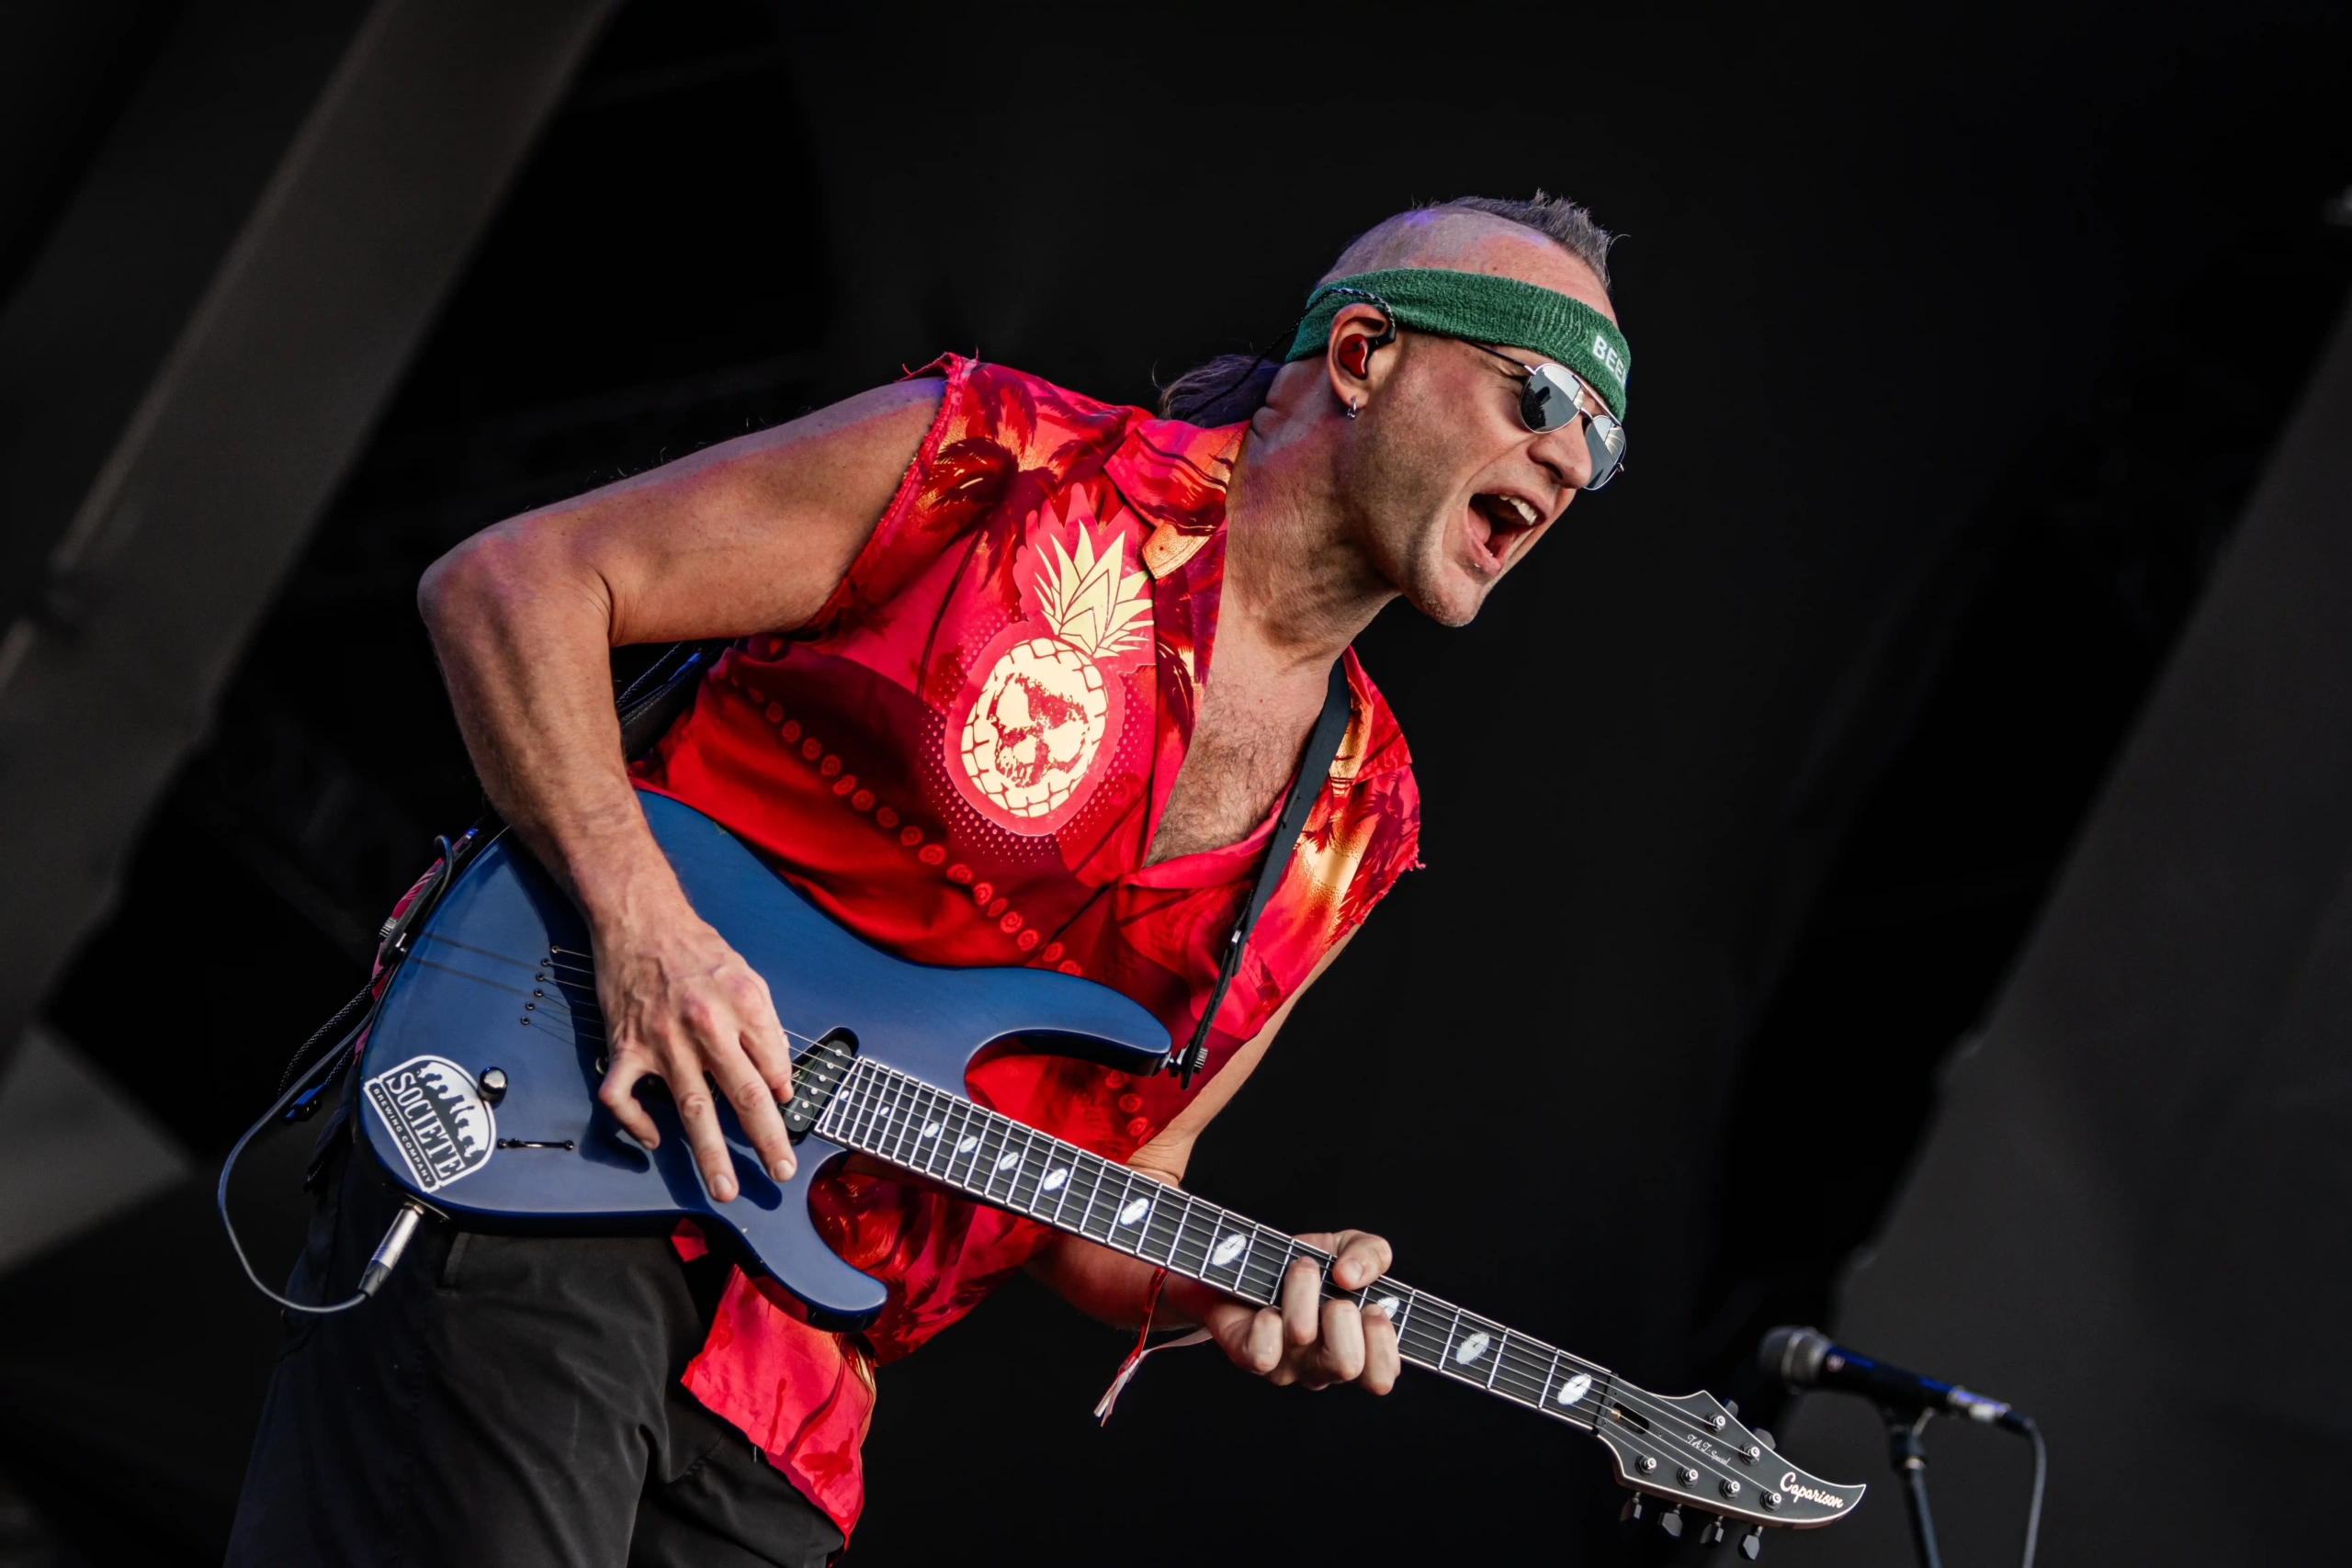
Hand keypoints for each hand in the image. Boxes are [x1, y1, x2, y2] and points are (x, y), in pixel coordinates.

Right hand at [592, 895, 794, 1199]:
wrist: (640, 919)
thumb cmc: (697, 949)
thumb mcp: (748, 977)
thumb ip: (766, 1028)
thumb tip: (781, 1082)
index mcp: (743, 1005)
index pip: (774, 1066)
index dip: (784, 1095)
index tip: (787, 1114)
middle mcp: (706, 1025)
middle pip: (743, 1094)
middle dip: (766, 1139)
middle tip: (780, 1173)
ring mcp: (662, 1040)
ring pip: (691, 1108)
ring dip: (710, 1154)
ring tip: (723, 1189)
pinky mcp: (625, 1046)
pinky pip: (623, 1097)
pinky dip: (635, 1124)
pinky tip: (653, 1137)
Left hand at [1199, 1230, 1399, 1391]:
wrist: (1249, 1263)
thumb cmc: (1308, 1266)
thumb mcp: (1350, 1249)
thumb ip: (1372, 1255)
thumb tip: (1351, 1276)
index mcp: (1355, 1350)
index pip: (1380, 1379)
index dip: (1382, 1344)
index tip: (1372, 1309)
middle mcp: (1322, 1367)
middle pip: (1346, 1365)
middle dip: (1342, 1314)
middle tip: (1332, 1295)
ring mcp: (1286, 1366)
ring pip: (1302, 1337)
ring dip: (1302, 1292)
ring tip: (1299, 1272)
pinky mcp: (1249, 1357)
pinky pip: (1261, 1351)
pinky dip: (1267, 1318)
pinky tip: (1267, 1305)